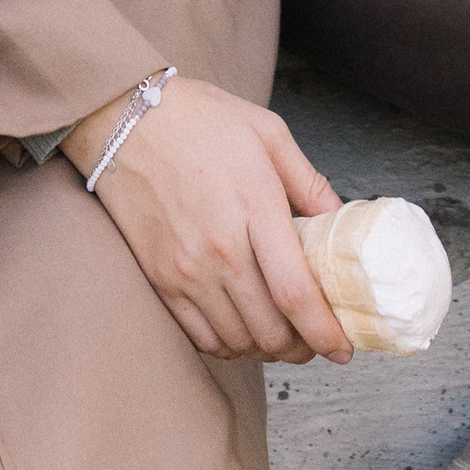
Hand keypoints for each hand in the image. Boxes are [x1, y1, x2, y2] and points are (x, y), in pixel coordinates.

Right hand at [67, 76, 352, 365]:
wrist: (127, 120)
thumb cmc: (202, 120)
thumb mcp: (269, 133)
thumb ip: (309, 182)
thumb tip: (339, 222)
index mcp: (255, 205)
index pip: (295, 292)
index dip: (324, 331)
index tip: (342, 348)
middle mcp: (220, 247)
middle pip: (269, 329)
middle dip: (301, 346)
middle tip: (314, 339)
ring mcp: (187, 269)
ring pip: (237, 341)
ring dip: (266, 349)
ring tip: (281, 334)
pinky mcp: (161, 280)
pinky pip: (201, 337)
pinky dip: (228, 345)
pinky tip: (242, 328)